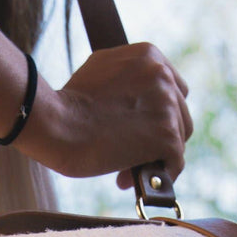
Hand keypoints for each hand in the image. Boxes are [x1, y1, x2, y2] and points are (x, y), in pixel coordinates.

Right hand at [18, 42, 193, 186]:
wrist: (57, 123)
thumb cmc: (67, 104)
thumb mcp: (100, 71)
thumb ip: (126, 78)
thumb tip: (135, 101)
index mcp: (149, 56)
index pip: (172, 88)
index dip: (157, 113)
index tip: (140, 129)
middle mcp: (163, 76)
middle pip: (179, 113)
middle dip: (157, 135)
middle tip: (129, 152)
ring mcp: (167, 106)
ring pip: (178, 138)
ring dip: (153, 156)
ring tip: (124, 170)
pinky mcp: (166, 136)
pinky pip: (175, 161)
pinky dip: (157, 175)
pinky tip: (130, 180)